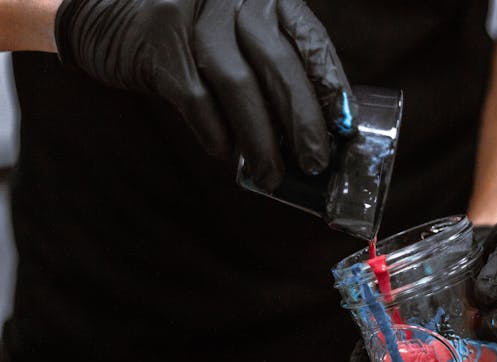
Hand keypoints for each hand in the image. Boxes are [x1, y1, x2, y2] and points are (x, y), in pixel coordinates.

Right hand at [55, 0, 355, 189]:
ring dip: (259, 138)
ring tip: (272, 175)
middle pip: (279, 65)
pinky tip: (226, 154)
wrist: (118, 11)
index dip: (331, 87)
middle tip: (315, 163)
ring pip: (238, 85)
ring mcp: (196, 18)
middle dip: (302, 121)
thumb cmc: (199, 37)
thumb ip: (277, 70)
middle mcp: (236, 0)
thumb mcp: (245, 37)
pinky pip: (195, 98)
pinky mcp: (160, 42)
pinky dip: (214, 132)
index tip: (345, 127)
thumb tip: (316, 134)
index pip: (311, 42)